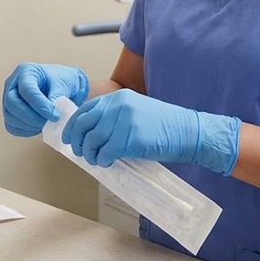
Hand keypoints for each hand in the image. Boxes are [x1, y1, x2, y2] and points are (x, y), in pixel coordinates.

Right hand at [2, 63, 89, 136]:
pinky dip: (26, 131)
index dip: (40, 105)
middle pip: (12, 103)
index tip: (54, 116)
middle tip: (50, 122)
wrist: (64, 87)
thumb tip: (49, 114)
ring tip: (47, 124)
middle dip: (31, 117)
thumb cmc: (64, 81)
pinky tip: (40, 128)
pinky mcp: (10, 113)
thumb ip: (56, 98)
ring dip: (29, 125)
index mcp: (26, 71)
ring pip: (10, 117)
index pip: (27, 90)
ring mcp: (8, 99)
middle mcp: (13, 84)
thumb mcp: (64, 84)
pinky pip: (12, 127)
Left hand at [64, 89, 241, 174]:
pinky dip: (102, 160)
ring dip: (90, 154)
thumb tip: (91, 135)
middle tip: (81, 153)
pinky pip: (105, 152)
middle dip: (78, 142)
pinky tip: (108, 162)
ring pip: (92, 140)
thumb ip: (115, 117)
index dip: (73, 127)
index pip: (85, 110)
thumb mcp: (137, 112)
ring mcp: (124, 121)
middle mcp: (118, 105)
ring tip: (97, 160)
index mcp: (119, 97)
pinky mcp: (130, 138)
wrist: (189, 132)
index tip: (70, 139)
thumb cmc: (165, 126)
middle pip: (83, 125)